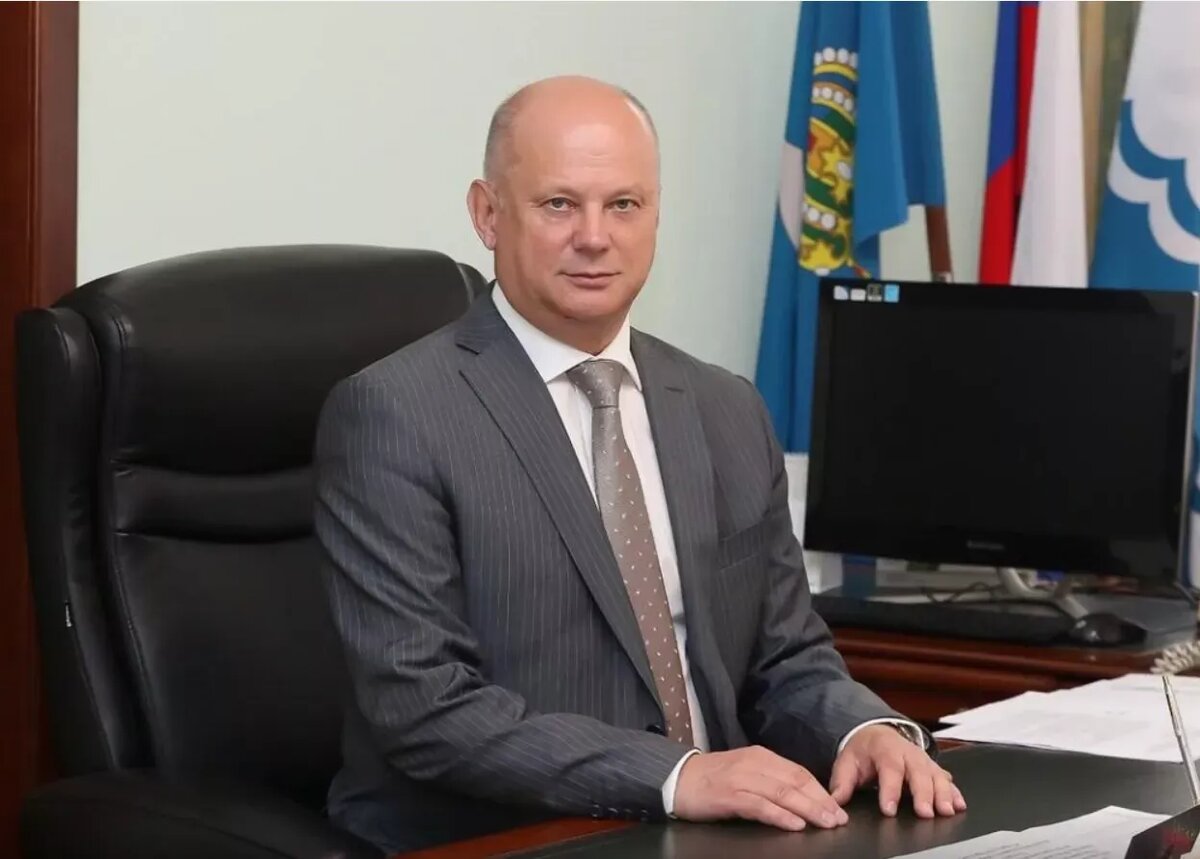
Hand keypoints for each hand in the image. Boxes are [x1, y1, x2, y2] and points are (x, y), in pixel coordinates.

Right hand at [673, 746, 849, 831]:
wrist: (678, 778)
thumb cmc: (713, 780)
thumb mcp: (745, 772)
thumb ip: (770, 780)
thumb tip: (801, 798)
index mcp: (761, 757)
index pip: (799, 772)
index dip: (820, 791)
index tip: (838, 808)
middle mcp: (754, 764)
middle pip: (795, 782)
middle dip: (820, 802)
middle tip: (838, 819)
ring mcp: (741, 779)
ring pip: (782, 793)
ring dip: (807, 809)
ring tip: (825, 823)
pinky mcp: (729, 796)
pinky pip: (760, 806)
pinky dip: (780, 815)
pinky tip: (794, 825)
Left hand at [829, 725, 965, 818]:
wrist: (877, 734)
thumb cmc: (864, 751)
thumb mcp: (847, 762)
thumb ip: (842, 782)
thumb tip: (835, 800)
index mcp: (885, 749)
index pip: (888, 769)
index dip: (890, 790)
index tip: (889, 809)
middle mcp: (908, 753)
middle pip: (918, 772)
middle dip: (923, 793)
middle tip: (924, 813)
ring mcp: (923, 760)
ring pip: (936, 775)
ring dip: (943, 793)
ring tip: (946, 811)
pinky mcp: (933, 768)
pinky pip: (946, 779)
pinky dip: (955, 792)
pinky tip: (959, 805)